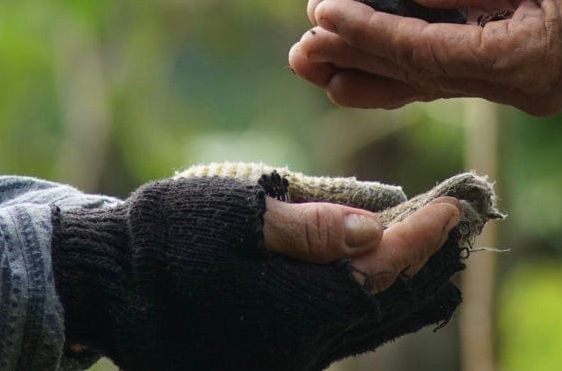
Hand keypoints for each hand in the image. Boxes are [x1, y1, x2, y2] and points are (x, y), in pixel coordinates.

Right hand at [53, 176, 470, 370]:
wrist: (104, 285)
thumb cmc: (168, 239)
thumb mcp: (236, 216)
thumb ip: (307, 228)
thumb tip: (373, 230)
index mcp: (293, 314)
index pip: (379, 276)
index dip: (422, 240)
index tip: (453, 206)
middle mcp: (297, 352)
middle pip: (381, 309)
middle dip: (423, 263)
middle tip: (457, 223)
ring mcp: (284, 361)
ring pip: (361, 324)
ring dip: (397, 281)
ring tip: (431, 241)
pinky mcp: (270, 358)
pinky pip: (335, 331)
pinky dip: (363, 297)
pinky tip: (375, 267)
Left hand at [290, 0, 561, 114]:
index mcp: (523, 58)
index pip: (425, 50)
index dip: (367, 29)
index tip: (318, 8)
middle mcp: (518, 88)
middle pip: (420, 79)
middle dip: (355, 62)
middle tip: (296, 52)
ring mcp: (525, 88)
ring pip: (435, 82)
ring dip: (376, 71)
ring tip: (316, 64)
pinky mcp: (530, 75)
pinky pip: (462, 73)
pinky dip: (417, 64)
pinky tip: (379, 61)